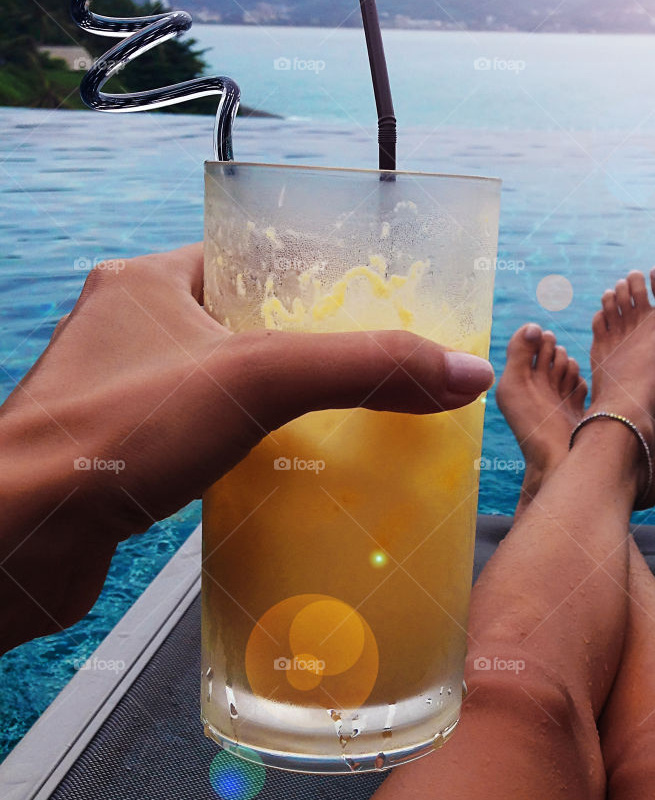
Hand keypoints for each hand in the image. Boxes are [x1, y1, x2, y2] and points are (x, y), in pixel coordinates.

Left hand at [0, 244, 493, 653]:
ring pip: (224, 393)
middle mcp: (130, 332)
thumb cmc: (111, 438)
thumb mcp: (258, 380)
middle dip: (307, 358)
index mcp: (150, 283)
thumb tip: (464, 369)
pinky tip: (287, 484)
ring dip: (279, 415)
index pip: (249, 261)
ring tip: (346, 434)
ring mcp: (123, 398)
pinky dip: (246, 460)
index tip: (368, 308)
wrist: (18, 538)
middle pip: (245, 331)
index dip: (312, 281)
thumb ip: (363, 367)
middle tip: (373, 382)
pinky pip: (204, 445)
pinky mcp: (125, 460)